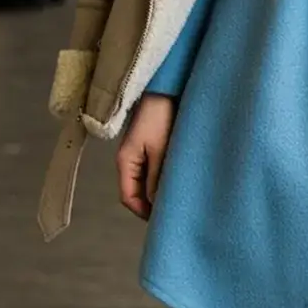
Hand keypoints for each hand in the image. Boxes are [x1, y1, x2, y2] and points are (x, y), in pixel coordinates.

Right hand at [116, 92, 176, 219]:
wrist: (166, 86)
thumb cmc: (161, 114)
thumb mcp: (160, 150)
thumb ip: (157, 178)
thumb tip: (156, 204)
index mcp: (126, 162)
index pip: (129, 198)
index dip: (145, 213)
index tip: (164, 220)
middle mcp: (130, 160)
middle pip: (138, 192)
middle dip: (154, 204)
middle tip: (176, 211)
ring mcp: (140, 152)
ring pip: (148, 181)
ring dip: (161, 190)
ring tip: (181, 196)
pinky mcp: (152, 145)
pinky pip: (156, 169)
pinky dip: (166, 177)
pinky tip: (181, 179)